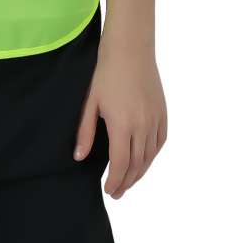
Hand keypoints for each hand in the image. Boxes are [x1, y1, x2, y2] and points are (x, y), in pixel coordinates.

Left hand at [74, 35, 167, 197]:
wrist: (130, 50)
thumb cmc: (106, 73)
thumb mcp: (90, 103)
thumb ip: (85, 132)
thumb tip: (79, 157)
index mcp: (122, 124)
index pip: (120, 163)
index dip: (115, 181)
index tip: (109, 190)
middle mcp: (142, 125)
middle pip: (136, 164)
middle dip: (126, 182)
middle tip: (117, 193)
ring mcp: (155, 119)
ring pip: (150, 156)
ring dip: (140, 172)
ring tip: (129, 182)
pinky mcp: (162, 112)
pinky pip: (160, 141)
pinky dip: (153, 155)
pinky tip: (145, 161)